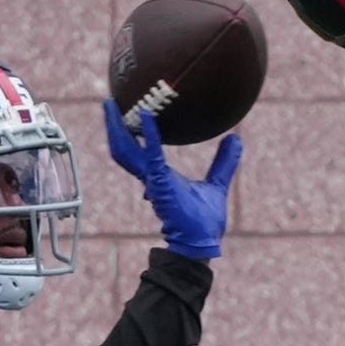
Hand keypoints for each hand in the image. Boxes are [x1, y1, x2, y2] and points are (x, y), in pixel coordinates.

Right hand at [101, 102, 241, 259]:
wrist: (201, 243)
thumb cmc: (204, 220)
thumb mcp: (216, 182)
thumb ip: (224, 162)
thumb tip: (236, 138)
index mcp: (159, 175)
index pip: (137, 150)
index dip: (130, 132)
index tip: (127, 112)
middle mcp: (151, 177)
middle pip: (124, 148)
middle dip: (113, 126)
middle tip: (108, 102)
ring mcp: (153, 181)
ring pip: (125, 152)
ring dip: (117, 129)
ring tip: (111, 106)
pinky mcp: (161, 184)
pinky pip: (152, 157)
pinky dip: (149, 137)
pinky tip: (149, 118)